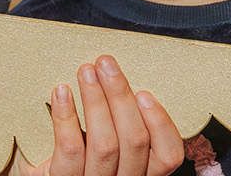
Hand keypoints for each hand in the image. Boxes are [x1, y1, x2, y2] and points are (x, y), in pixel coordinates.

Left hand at [21, 56, 182, 175]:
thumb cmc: (79, 160)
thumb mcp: (111, 151)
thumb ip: (123, 125)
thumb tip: (121, 78)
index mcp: (141, 174)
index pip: (168, 156)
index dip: (161, 123)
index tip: (144, 93)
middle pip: (134, 141)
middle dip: (120, 95)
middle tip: (106, 65)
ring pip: (105, 144)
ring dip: (96, 100)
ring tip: (86, 72)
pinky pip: (70, 149)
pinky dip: (66, 116)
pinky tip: (61, 93)